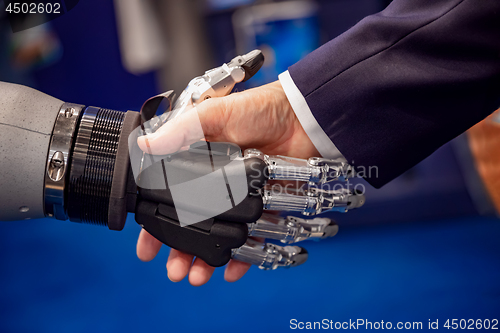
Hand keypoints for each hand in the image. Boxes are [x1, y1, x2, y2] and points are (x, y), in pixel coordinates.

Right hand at [136, 80, 318, 285]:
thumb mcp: (214, 113)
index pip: (168, 198)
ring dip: (204, 258)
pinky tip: (230, 270)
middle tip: (173, 269)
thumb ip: (181, 130)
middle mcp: (214, 184)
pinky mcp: (263, 207)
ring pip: (216, 235)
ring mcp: (238, 198)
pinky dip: (241, 257)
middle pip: (191, 225)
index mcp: (196, 162)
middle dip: (178, 250)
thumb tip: (144, 145)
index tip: (146, 248)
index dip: (154, 223)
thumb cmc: (258, 109)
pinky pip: (250, 238)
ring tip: (195, 275)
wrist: (302, 117)